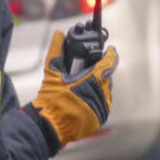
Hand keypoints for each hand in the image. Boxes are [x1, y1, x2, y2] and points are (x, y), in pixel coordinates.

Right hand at [27, 30, 117, 146]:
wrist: (49, 125)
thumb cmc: (51, 99)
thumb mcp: (52, 73)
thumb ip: (57, 51)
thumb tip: (59, 33)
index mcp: (92, 81)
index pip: (108, 63)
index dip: (110, 54)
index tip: (110, 49)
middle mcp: (101, 94)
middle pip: (106, 78)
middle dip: (100, 73)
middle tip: (90, 71)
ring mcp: (102, 107)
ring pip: (106, 91)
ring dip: (98, 86)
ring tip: (85, 86)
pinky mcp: (100, 118)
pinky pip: (103, 104)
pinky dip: (97, 99)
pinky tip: (86, 98)